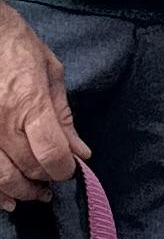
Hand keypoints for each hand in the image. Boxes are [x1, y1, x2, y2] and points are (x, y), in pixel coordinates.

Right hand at [0, 1, 88, 211]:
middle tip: (51, 179)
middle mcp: (2, 121)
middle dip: (45, 179)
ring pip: (0, 177)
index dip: (64, 170)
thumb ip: (64, 115)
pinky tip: (5, 198)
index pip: (53, 156)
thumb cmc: (12, 41)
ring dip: (19, 191)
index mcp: (29, 103)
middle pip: (29, 169)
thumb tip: (81, 152)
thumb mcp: (48, 70)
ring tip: (30, 193)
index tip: (68, 167)